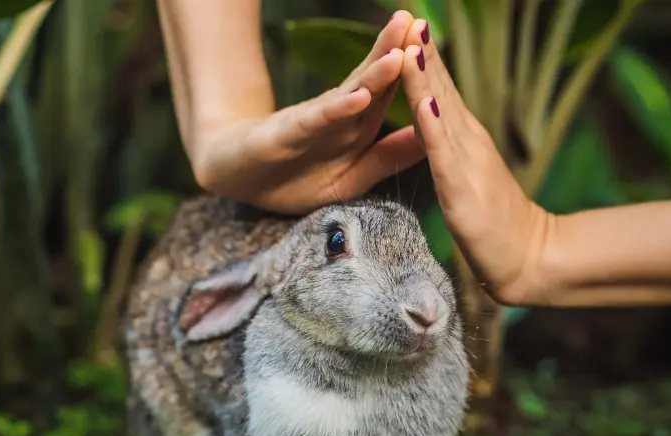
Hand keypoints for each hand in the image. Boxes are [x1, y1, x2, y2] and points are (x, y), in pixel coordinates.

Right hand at [191, 11, 425, 213]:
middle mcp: (337, 117)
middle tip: (416, 21)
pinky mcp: (286, 136)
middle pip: (372, 82)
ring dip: (374, 74)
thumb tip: (428, 140)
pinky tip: (359, 97)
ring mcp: (312, 123)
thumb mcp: (349, 179)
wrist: (234, 176)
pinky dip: (338, 110)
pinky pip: (316, 121)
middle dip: (395, 52)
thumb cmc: (293, 178)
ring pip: (348, 94)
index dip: (414, 72)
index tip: (436, 45)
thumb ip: (386, 159)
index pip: (389, 93)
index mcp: (356, 126)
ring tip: (398, 51)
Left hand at [398, 19, 551, 304]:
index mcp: (464, 140)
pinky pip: (441, 149)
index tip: (410, 26)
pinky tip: (423, 98)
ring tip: (411, 41)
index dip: (424, 58)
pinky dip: (431, 121)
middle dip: (422, 52)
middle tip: (409, 16)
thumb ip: (453, 152)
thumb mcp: (466, 179)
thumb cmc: (494, 224)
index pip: (440, 91)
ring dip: (423, 75)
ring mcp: (466, 160)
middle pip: (440, 88)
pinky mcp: (461, 186)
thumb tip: (438, 128)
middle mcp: (467, 141)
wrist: (527, 257)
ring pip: (439, 110)